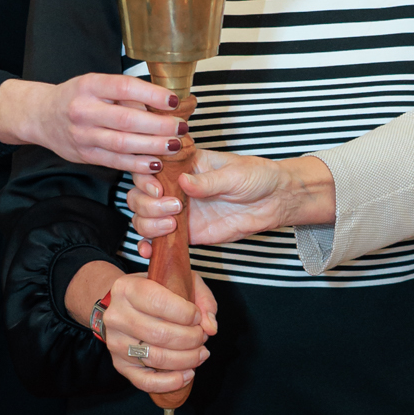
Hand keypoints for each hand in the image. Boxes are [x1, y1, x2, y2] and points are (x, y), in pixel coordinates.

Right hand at [0, 72, 193, 168]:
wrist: (41, 115)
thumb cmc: (77, 97)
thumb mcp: (96, 84)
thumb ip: (125, 94)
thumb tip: (165, 103)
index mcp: (90, 86)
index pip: (124, 88)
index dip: (152, 95)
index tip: (173, 101)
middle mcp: (84, 110)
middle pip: (127, 120)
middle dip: (159, 125)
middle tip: (180, 127)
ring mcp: (82, 135)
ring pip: (123, 143)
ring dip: (153, 146)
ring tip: (174, 145)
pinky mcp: (84, 155)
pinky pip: (115, 161)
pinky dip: (137, 164)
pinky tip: (155, 163)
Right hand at [64, 262, 218, 396]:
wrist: (125, 305)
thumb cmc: (157, 293)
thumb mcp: (181, 282)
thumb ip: (202, 299)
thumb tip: (211, 327)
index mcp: (127, 289)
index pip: (159, 303)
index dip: (186, 313)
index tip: (197, 317)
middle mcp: (116, 316)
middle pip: (160, 334)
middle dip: (191, 339)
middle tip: (202, 337)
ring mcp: (116, 343)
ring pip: (156, 358)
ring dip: (187, 359)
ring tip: (201, 353)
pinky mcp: (120, 365)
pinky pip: (145, 381)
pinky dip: (171, 382)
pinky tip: (188, 374)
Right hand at [129, 150, 335, 248]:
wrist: (274, 201)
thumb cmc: (256, 177)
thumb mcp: (235, 174)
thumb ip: (209, 181)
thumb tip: (184, 181)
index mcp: (184, 165)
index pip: (149, 167)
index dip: (145, 179)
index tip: (158, 189)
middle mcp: (175, 187)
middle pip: (138, 195)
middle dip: (148, 204)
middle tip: (174, 208)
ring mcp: (178, 211)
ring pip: (143, 217)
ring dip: (148, 224)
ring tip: (172, 225)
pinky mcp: (186, 233)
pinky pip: (159, 239)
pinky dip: (149, 245)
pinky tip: (150, 250)